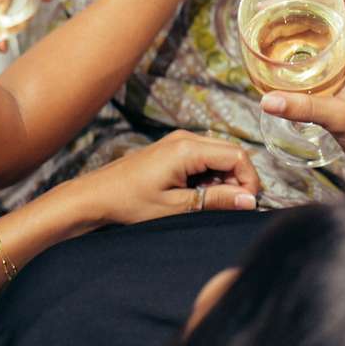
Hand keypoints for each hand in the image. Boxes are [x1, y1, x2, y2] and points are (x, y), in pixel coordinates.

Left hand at [65, 130, 261, 226]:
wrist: (95, 196)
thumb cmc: (130, 203)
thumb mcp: (176, 207)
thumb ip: (215, 200)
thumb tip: (249, 201)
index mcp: (187, 148)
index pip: (237, 156)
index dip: (249, 180)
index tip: (246, 204)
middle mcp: (186, 138)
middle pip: (230, 153)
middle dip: (237, 180)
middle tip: (229, 206)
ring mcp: (178, 141)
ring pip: (218, 156)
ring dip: (222, 180)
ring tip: (207, 203)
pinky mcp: (173, 149)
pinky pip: (203, 158)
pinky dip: (208, 176)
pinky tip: (195, 195)